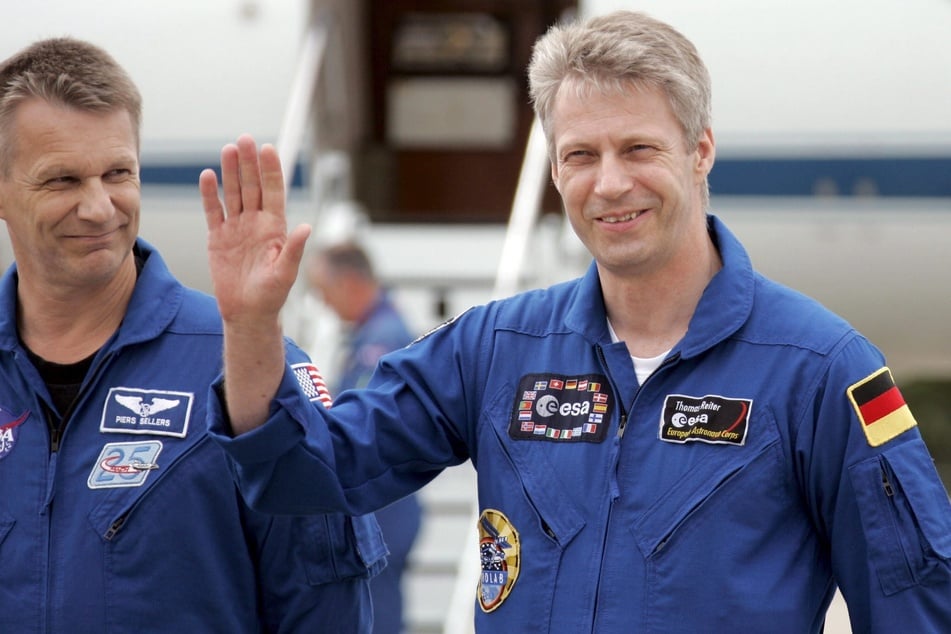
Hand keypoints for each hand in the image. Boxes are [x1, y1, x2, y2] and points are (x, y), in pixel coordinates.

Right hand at [199, 134, 310, 322]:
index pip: (274, 192)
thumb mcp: (286, 274)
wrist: (247, 313)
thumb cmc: (271, 296)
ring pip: (233, 193)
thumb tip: (306, 227)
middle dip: (250, 163)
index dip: (271, 171)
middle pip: (252, 186)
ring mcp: (237, 228)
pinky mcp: (218, 238)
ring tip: (229, 149)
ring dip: (231, 172)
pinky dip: (210, 194)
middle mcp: (256, 223)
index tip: (268, 148)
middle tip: (245, 139)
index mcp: (275, 228)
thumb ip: (294, 250)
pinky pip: (213, 211)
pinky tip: (208, 176)